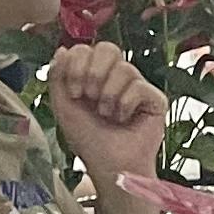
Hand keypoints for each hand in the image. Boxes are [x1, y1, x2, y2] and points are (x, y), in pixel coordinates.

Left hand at [46, 41, 167, 184]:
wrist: (108, 165)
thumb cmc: (88, 139)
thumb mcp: (63, 105)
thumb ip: (58, 75)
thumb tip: (63, 49)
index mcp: (94, 75)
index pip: (87, 49)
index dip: (77, 64)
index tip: (74, 92)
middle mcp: (117, 78)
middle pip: (109, 49)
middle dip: (92, 72)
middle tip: (88, 96)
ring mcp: (138, 87)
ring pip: (124, 68)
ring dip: (108, 95)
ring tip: (106, 114)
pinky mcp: (155, 100)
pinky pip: (140, 87)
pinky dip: (125, 104)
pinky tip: (123, 119)